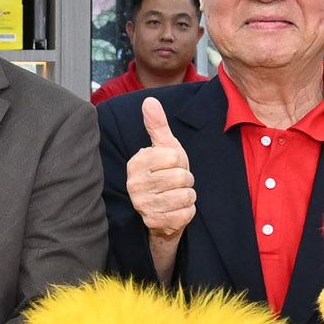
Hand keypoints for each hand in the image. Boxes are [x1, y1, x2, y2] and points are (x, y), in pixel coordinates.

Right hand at [124, 97, 194, 265]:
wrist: (163, 211)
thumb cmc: (164, 175)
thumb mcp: (164, 148)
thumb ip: (157, 125)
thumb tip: (149, 100)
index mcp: (137, 163)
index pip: (173, 156)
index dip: (179, 161)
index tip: (171, 166)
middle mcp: (135, 185)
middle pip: (181, 176)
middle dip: (186, 180)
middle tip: (175, 183)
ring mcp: (144, 205)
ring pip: (185, 195)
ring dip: (187, 196)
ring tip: (176, 195)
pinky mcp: (156, 223)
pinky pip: (186, 212)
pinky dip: (188, 211)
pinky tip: (177, 209)